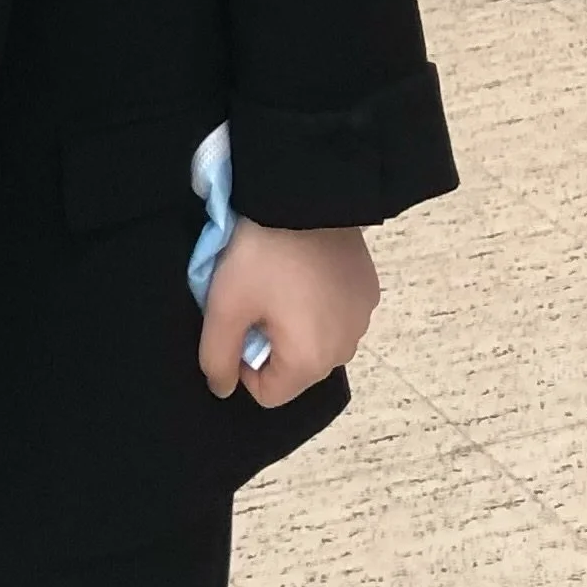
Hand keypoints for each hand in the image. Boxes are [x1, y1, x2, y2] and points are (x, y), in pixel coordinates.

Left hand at [200, 217, 378, 406]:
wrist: (304, 194)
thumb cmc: (260, 255)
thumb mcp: (224, 305)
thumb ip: (217, 356)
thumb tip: (223, 388)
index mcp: (311, 360)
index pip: (268, 393)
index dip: (242, 362)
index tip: (239, 320)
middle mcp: (346, 349)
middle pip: (295, 368)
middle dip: (269, 340)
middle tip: (257, 295)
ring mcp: (363, 318)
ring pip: (316, 340)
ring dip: (294, 321)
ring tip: (279, 278)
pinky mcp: (369, 289)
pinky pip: (335, 313)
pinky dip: (317, 301)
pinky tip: (304, 268)